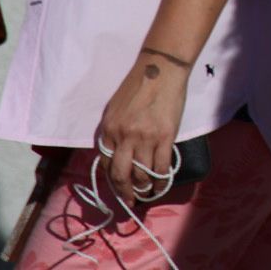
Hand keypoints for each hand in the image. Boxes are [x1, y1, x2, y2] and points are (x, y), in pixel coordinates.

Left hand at [95, 49, 190, 205]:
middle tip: (130, 202)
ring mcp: (144, 138)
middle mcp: (123, 137)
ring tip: (147, 194)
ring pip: (142, 175)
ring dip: (144, 189)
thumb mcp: (114, 108)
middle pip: (120, 175)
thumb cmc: (138, 85)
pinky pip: (161, 168)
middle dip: (124, 193)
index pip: (105, 164)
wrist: (161, 69)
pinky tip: (160, 187)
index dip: (112, 181)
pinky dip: (160, 182)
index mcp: (108, 129)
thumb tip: (116, 153)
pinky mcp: (165, 137)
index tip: (118, 189)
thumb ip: (113, 131)